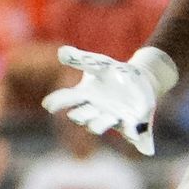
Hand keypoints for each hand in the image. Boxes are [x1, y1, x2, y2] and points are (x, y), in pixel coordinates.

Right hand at [41, 46, 161, 154]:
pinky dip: (132, 135)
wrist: (140, 82)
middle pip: (82, 116)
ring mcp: (112, 117)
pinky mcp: (130, 122)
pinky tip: (136, 136)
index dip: (57, 102)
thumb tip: (61, 52)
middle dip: (80, 116)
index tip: (48, 105)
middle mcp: (95, 109)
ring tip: (102, 122)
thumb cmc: (114, 73)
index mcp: (85, 95)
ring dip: (100, 125)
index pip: (67, 98)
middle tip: (76, 115)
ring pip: (101, 125)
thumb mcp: (99, 63)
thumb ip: (80, 59)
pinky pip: (129, 131)